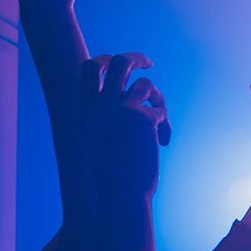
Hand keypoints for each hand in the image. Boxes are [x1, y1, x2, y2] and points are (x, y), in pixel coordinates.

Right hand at [79, 54, 168, 198]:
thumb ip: (104, 118)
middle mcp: (102, 103)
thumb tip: (122, 99)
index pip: (90, 69)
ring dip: (157, 99)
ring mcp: (123, 108)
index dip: (105, 60)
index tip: (117, 61)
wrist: (121, 192)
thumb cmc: (110, 174)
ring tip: (162, 121)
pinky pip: (161, 112)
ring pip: (146, 86)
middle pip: (120, 63)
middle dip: (135, 58)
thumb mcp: (97, 142)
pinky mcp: (145, 118)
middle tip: (147, 62)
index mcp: (85, 108)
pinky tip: (164, 142)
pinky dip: (165, 126)